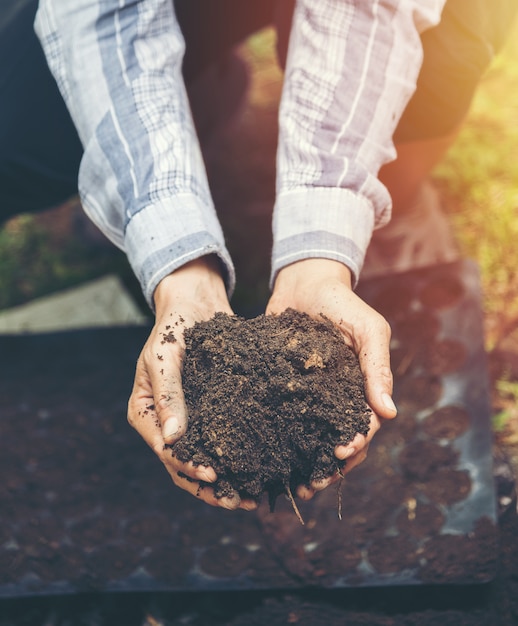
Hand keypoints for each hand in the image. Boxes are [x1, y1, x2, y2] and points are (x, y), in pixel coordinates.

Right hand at [127, 256, 256, 510]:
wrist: (194, 304)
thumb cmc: (173, 328)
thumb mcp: (163, 358)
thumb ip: (168, 396)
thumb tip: (173, 439)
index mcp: (144, 414)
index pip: (166, 451)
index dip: (189, 467)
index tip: (214, 475)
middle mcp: (165, 423)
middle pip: (184, 467)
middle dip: (210, 488)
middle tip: (239, 501)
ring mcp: (189, 419)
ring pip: (205, 459)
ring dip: (225, 481)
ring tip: (252, 495)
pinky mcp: (211, 411)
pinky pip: (223, 440)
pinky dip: (237, 456)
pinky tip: (260, 467)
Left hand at [267, 258, 396, 499]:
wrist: (305, 281)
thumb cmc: (343, 304)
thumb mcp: (369, 331)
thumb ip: (378, 369)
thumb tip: (389, 414)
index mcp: (361, 388)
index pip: (363, 426)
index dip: (354, 445)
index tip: (338, 456)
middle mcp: (337, 397)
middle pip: (338, 441)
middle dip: (330, 467)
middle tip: (312, 485)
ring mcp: (311, 395)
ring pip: (312, 438)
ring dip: (306, 462)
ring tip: (293, 483)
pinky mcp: (284, 387)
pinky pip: (284, 418)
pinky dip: (281, 439)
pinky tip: (268, 456)